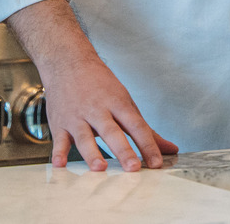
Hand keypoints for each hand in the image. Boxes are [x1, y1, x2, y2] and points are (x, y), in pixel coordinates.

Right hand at [37, 49, 178, 171]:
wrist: (68, 62)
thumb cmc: (100, 85)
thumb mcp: (125, 101)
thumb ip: (146, 130)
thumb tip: (170, 149)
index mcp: (117, 103)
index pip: (136, 125)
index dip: (148, 145)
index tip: (156, 163)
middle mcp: (98, 109)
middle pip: (112, 132)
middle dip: (123, 150)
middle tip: (133, 168)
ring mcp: (77, 116)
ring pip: (85, 137)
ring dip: (92, 153)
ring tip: (100, 168)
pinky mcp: (59, 123)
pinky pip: (58, 139)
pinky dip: (58, 152)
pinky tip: (60, 165)